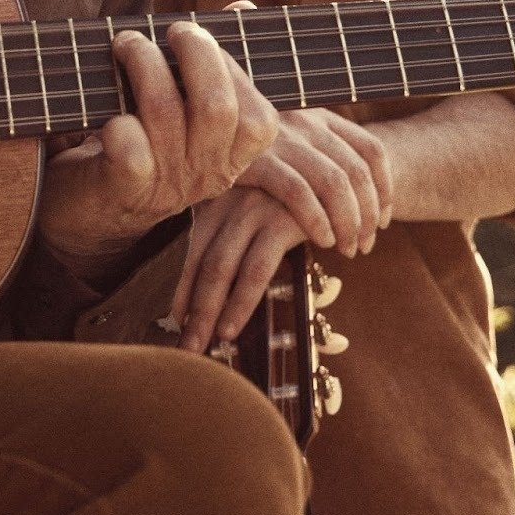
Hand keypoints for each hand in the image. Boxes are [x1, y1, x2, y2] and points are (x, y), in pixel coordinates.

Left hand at [37, 21, 278, 278]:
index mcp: (230, 158)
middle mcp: (205, 176)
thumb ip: (218, 60)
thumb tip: (244, 6)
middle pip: (217, 109)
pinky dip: (118, 119)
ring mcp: (166, 186)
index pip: (260, 122)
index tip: (202, 36)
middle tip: (171, 30)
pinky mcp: (123, 189)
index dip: (234, 70)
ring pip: (166, 113)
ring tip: (126, 43)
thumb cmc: (145, 139)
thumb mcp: (187, 106)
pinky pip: (129, 148)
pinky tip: (107, 107)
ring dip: (144, 64)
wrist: (88, 208)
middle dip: (196, 54)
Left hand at [172, 184, 305, 352]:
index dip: (181, 286)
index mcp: (222, 199)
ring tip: (207, 342)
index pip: (191, 249)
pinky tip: (233, 326)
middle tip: (185, 345)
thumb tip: (221, 284)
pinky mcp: (280, 220)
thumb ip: (242, 237)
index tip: (173, 320)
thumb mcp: (266, 209)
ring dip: (212, 311)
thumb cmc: (300, 196)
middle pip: (203, 262)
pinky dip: (241, 302)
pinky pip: (255, 270)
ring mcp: (253, 209)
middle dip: (193, 307)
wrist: (341, 169)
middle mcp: (230, 201)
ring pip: (221, 268)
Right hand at [239, 108, 392, 256]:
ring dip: (349, 222)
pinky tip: (322, 240)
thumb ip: (320, 157)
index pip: (372, 149)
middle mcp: (306, 121)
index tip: (384, 221)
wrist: (198, 130)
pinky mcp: (257, 158)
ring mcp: (282, 137)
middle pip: (357, 171)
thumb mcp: (292, 142)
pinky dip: (317, 219)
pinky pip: (298, 191)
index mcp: (320, 116)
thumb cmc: (251, 151)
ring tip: (348, 249)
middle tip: (365, 245)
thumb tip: (364, 200)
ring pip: (335, 183)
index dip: (387, 188)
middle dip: (369, 215)